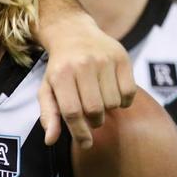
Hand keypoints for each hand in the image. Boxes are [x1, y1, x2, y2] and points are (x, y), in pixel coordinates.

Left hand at [37, 11, 134, 147]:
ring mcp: (104, 60)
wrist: (73, 33)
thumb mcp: (48, 89)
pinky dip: (124, 101)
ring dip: (108, 109)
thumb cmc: (60, 68)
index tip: (86, 144)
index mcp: (61, 75)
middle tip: (92, 117)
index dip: (80, 133)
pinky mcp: (121, 57)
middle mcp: (82, 65)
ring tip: (100, 101)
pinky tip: (114, 94)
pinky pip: (129, 91)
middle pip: (94, 109)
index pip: (72, 112)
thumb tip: (50, 140)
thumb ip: (49, 115)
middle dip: (95, 121)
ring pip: (113, 102)